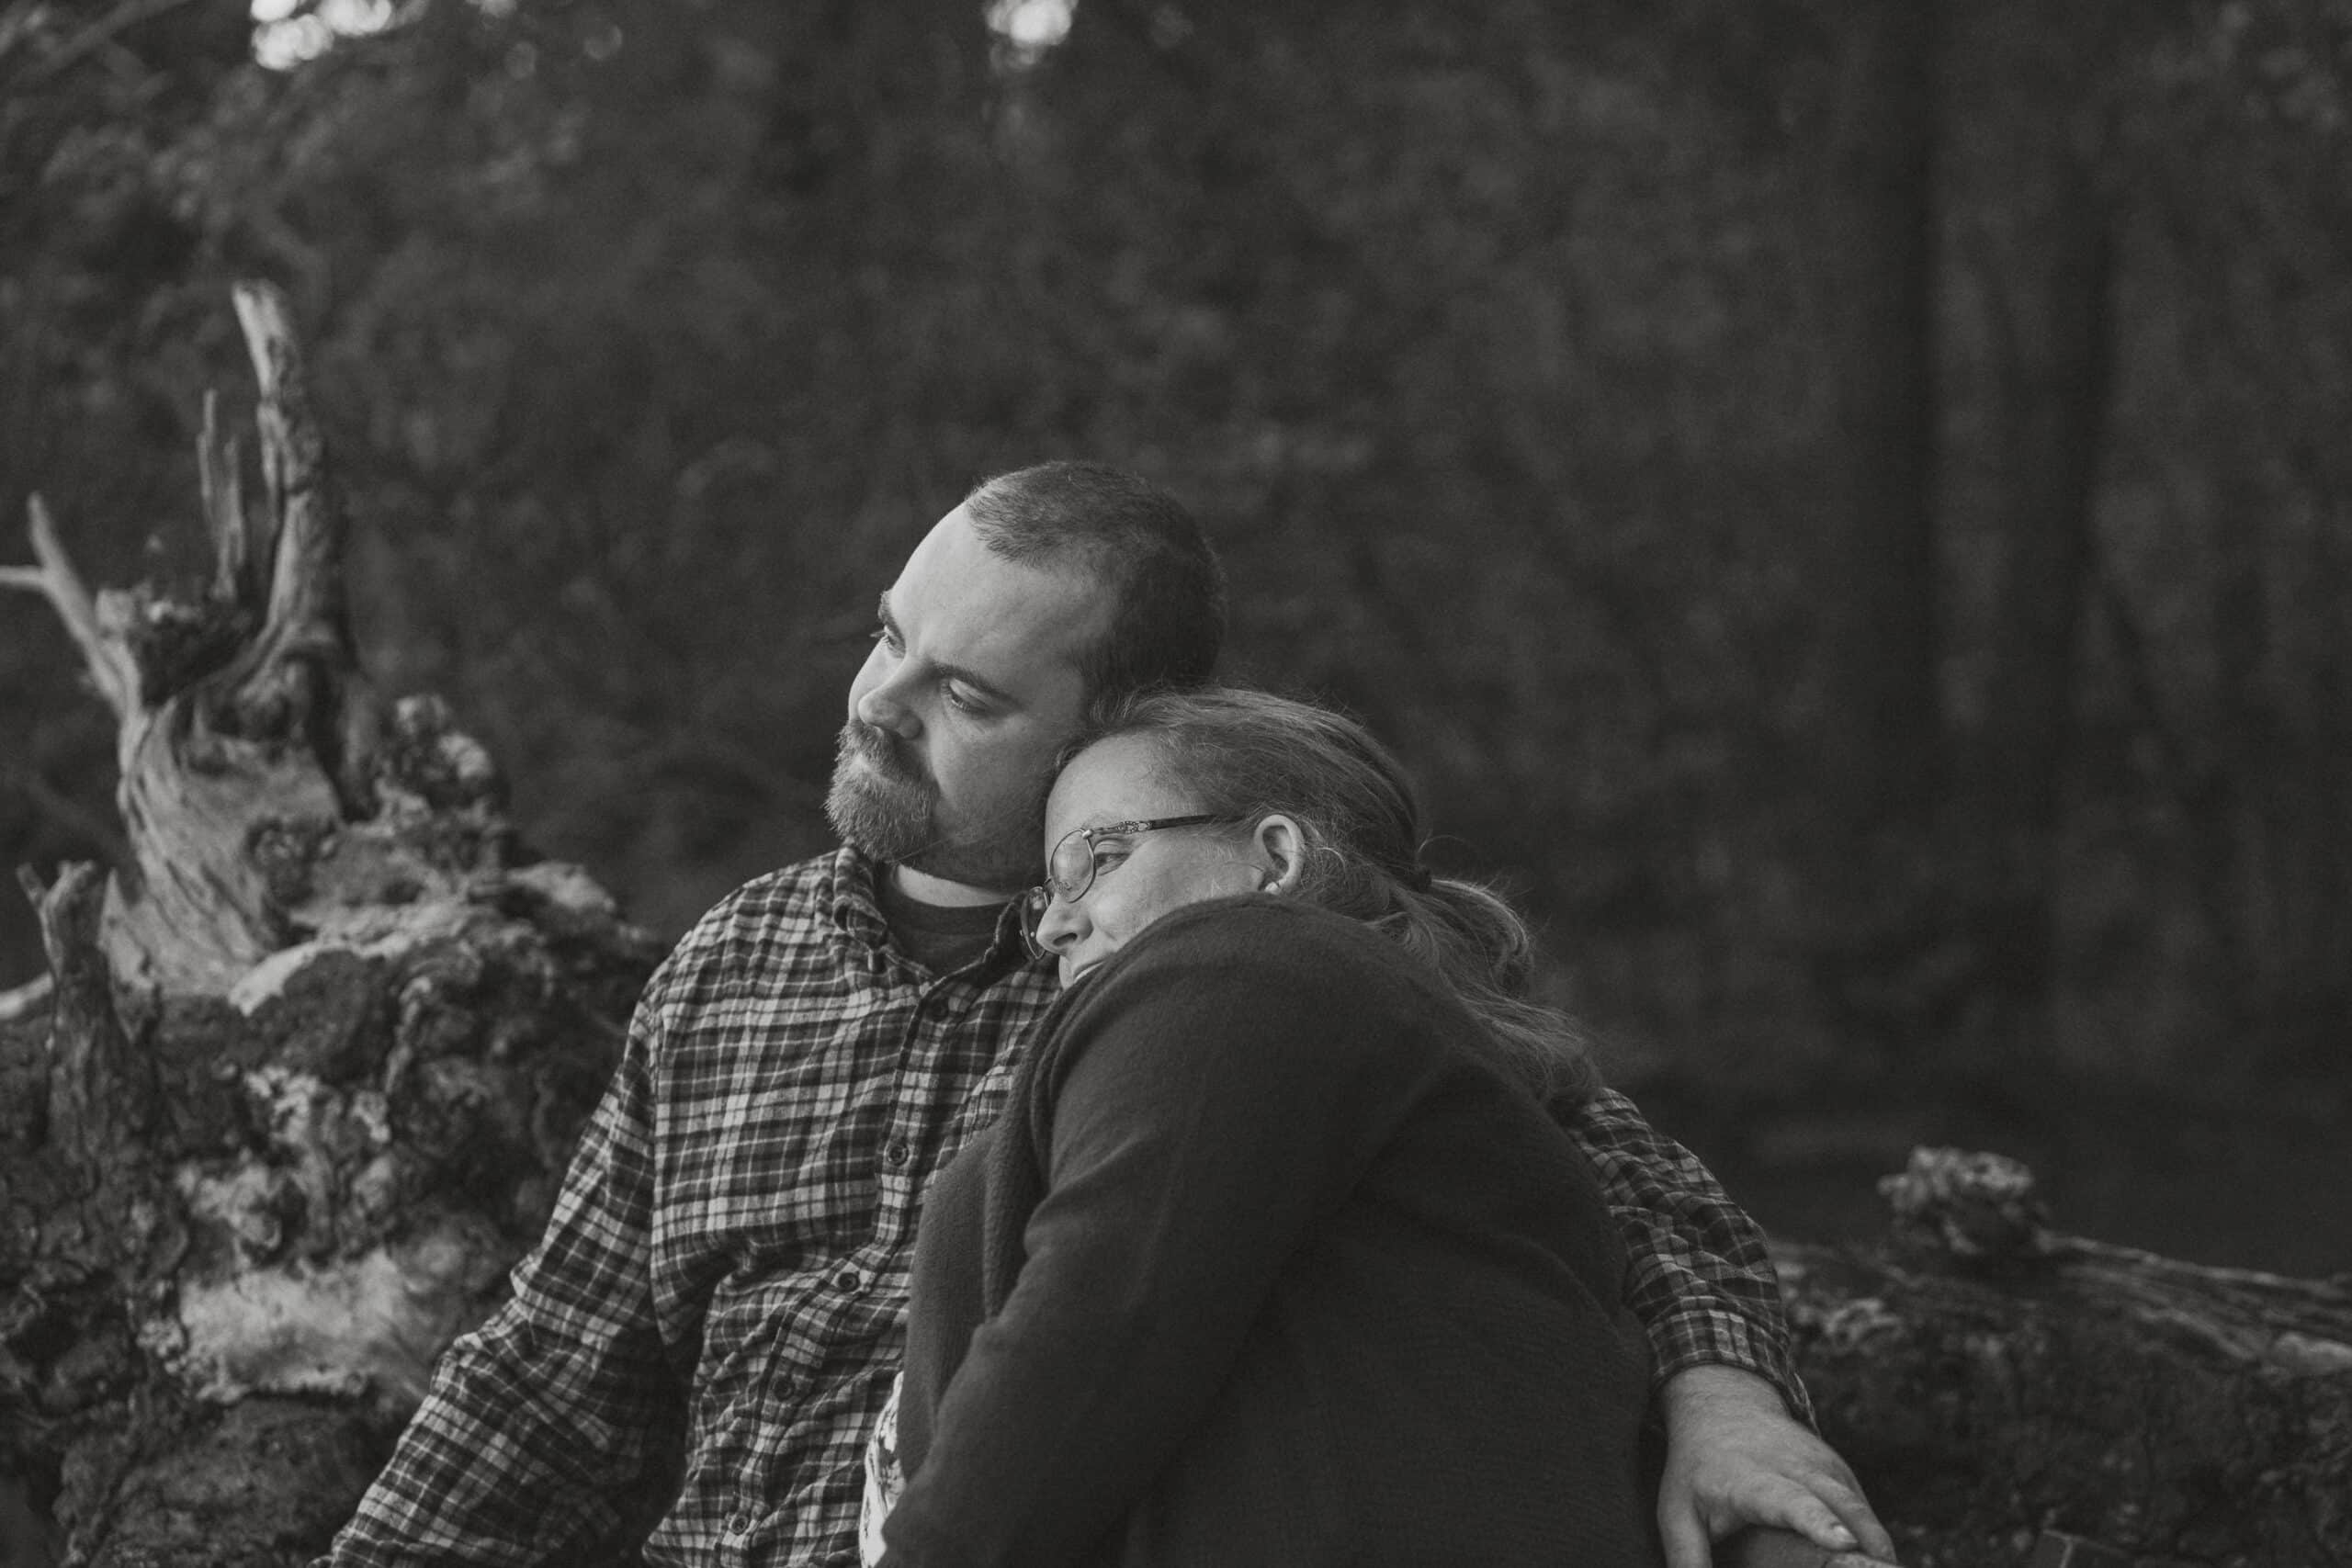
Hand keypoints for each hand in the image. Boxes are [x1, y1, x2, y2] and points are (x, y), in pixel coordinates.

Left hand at [1655, 1366, 1896, 1567]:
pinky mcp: (1840, 1471)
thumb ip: (1687, 1558)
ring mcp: (1823, 1466)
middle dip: (1867, 1537)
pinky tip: (1877, 1563)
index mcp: (1752, 1480)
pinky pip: (1863, 1510)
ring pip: (1860, 1508)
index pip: (1790, 1501)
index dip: (1817, 1522)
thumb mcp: (1677, 1513)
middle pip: (1839, 1504)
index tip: (1843, 1541)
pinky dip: (1874, 1537)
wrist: (1724, 1408)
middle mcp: (1795, 1467)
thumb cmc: (1696, 1471)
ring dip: (1878, 1543)